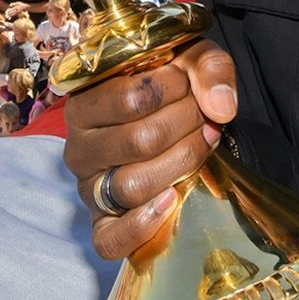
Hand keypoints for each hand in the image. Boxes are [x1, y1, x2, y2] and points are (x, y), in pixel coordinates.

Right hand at [63, 40, 235, 259]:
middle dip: (186, 125)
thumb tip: (221, 107)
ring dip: (182, 165)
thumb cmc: (168, 92)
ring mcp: (88, 189)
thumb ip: (208, 68)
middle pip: (139, 141)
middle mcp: (77, 148)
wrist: (164, 129)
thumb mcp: (186, 61)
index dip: (174, 90)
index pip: (130, 98)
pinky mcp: (101, 224)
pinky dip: (141, 226)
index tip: (188, 86)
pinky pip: (110, 238)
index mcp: (82, 105)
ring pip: (133, 185)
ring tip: (202, 146)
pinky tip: (171, 201)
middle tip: (203, 117)